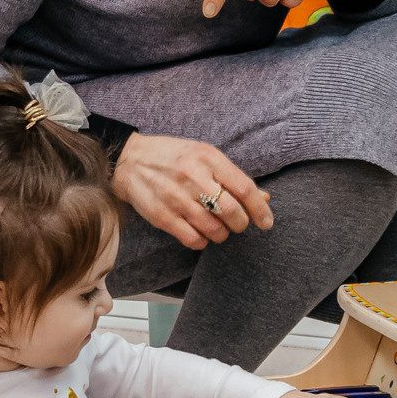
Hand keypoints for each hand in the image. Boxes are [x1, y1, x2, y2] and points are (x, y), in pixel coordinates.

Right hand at [113, 134, 273, 249]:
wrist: (130, 161)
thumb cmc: (174, 158)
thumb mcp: (205, 157)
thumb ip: (233, 178)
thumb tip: (264, 198)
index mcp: (208, 158)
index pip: (244, 189)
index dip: (260, 209)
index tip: (267, 222)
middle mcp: (193, 176)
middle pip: (231, 212)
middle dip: (240, 224)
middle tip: (237, 224)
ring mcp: (176, 198)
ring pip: (214, 230)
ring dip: (222, 234)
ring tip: (217, 227)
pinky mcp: (162, 216)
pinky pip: (193, 240)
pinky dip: (203, 241)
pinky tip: (200, 233)